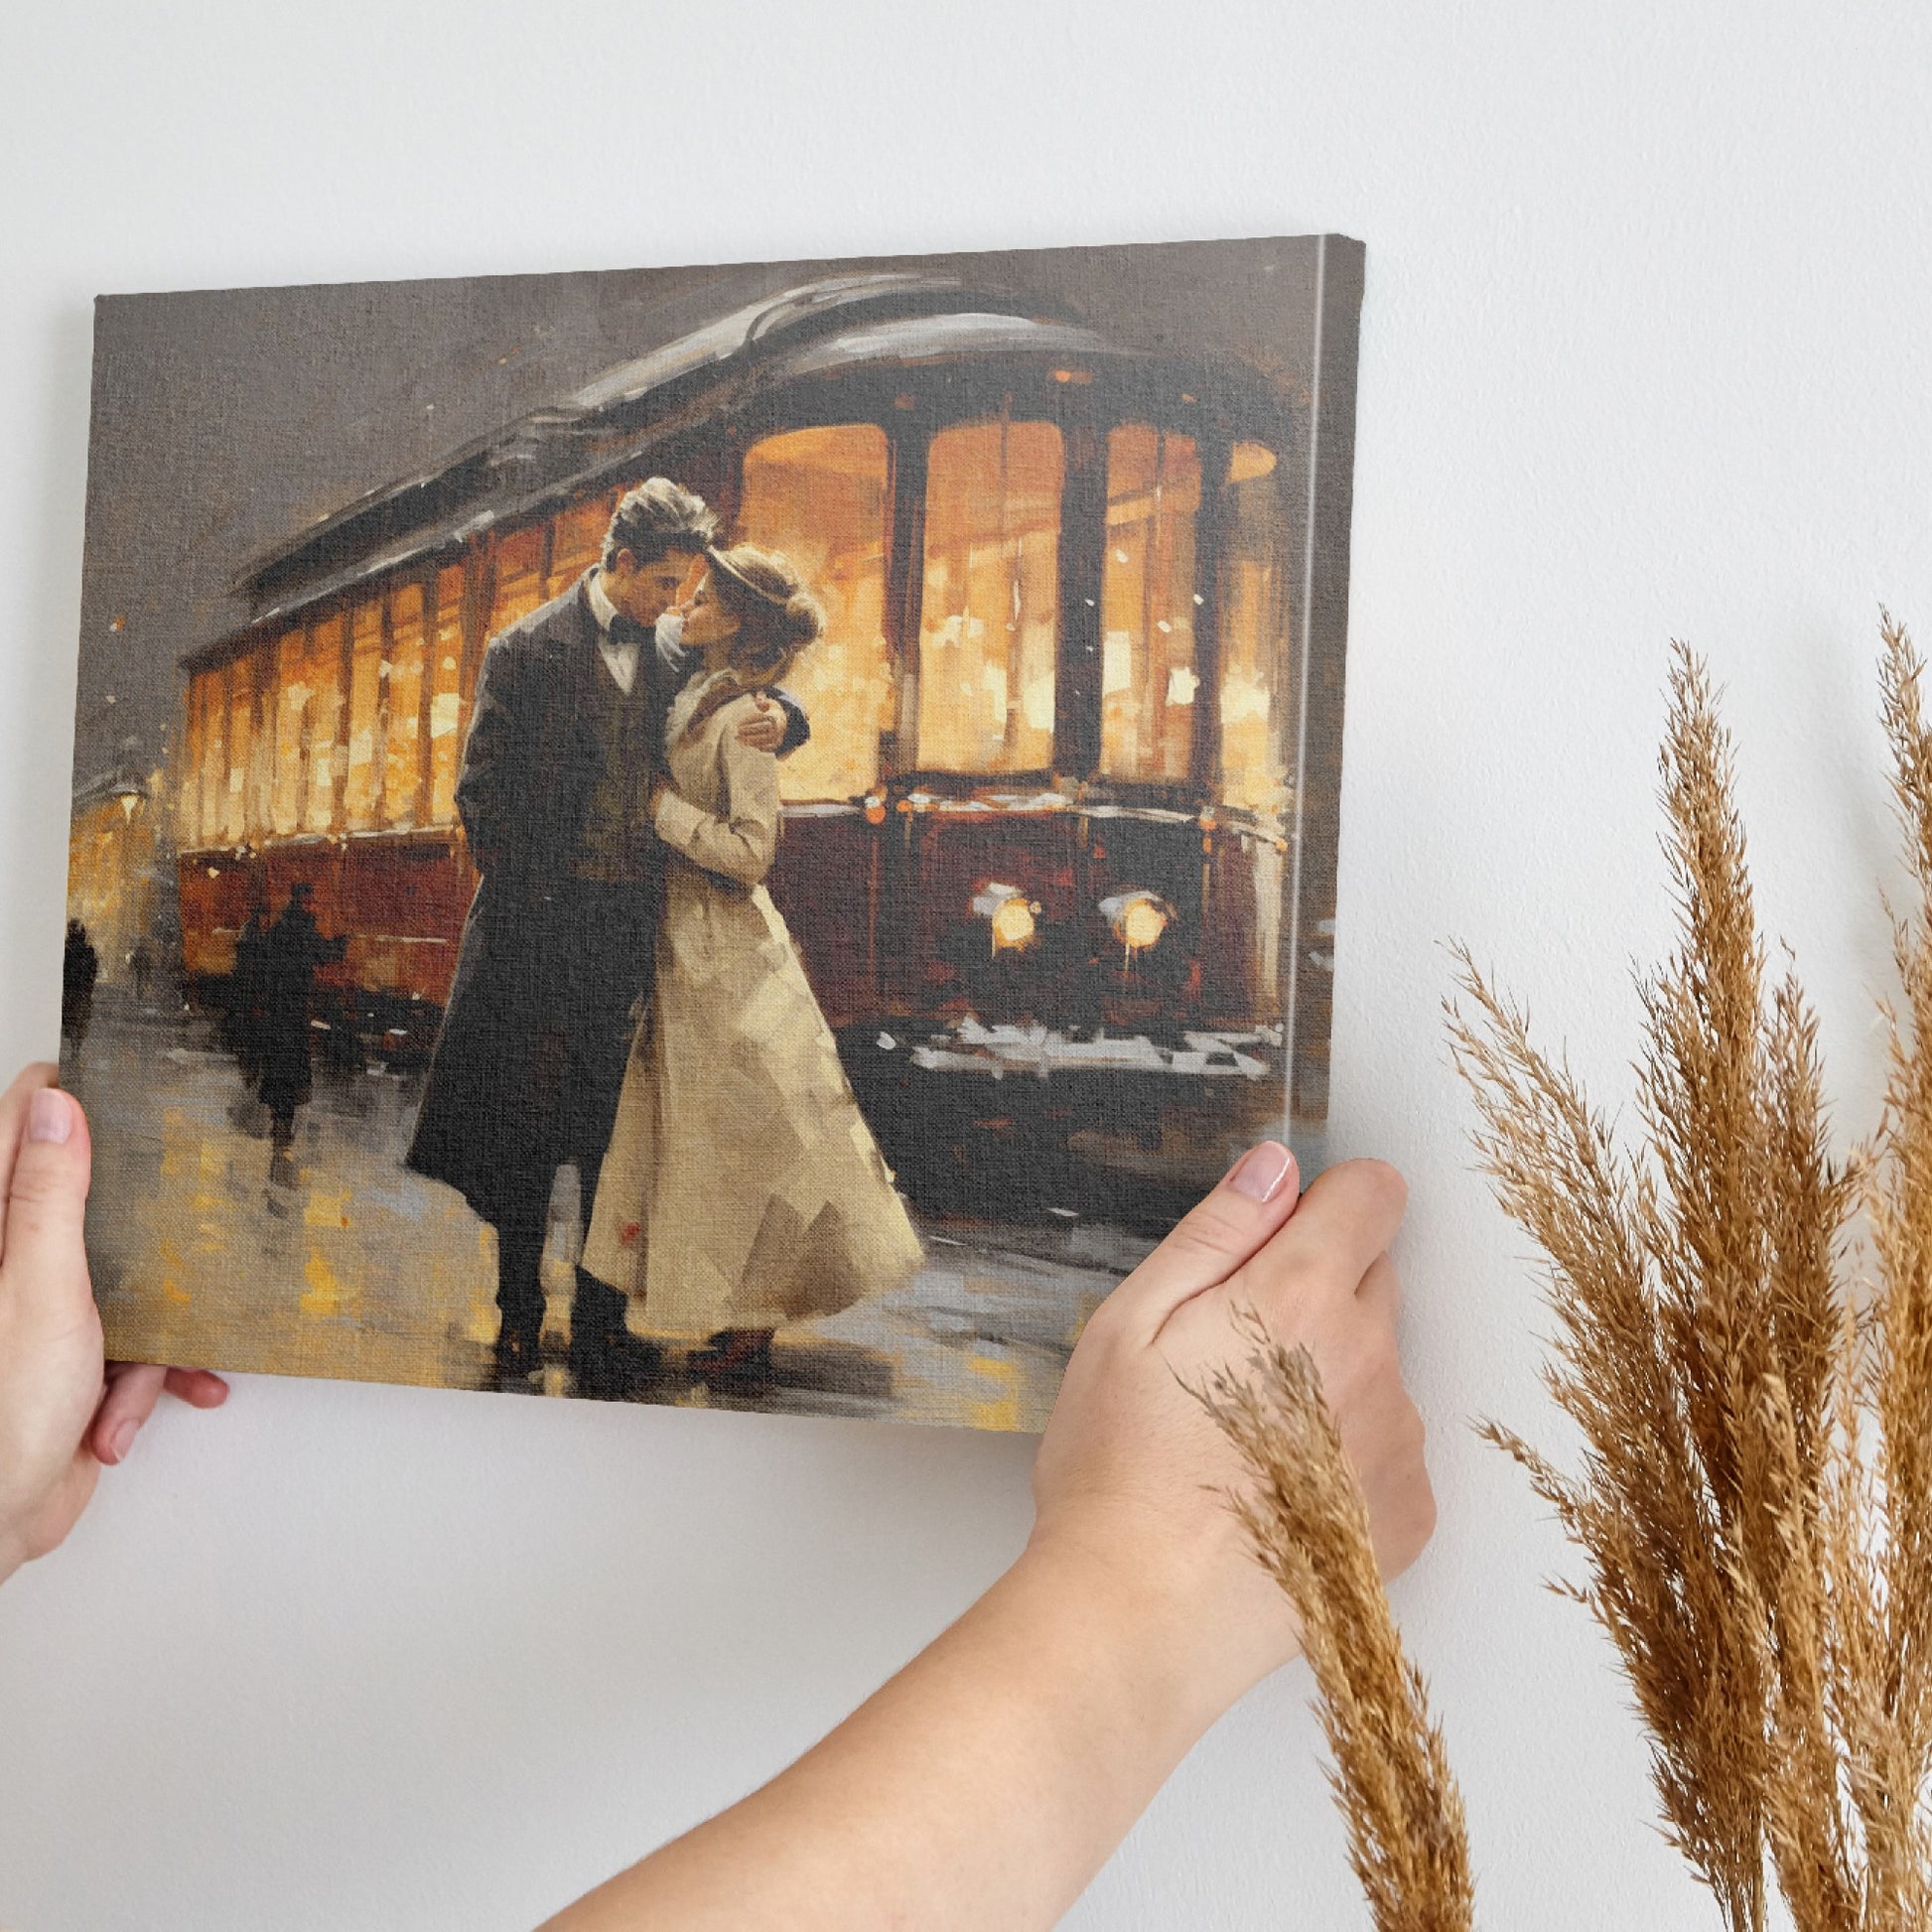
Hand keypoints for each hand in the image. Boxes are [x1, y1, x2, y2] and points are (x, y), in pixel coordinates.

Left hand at [0, 1064, 227, 1584]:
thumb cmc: (2, 1414)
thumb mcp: (41, 1288)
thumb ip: (49, 1196)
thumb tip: (57, 1107)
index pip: (21, 1127)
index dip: (67, 1101)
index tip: (118, 1088)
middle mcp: (13, 1264)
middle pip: (86, 1201)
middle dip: (141, 1226)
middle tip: (176, 1214)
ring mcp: (42, 1311)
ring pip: (126, 1276)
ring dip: (152, 1325)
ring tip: (143, 1364)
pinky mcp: (72, 1358)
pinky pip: (133, 1343)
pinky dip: (146, 1377)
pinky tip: (132, 1410)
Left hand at [735, 696, 783, 754]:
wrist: (784, 720)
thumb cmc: (771, 710)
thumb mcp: (768, 702)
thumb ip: (761, 699)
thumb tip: (758, 696)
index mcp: (774, 715)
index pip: (760, 717)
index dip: (748, 720)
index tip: (738, 723)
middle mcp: (778, 726)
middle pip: (761, 728)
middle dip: (748, 730)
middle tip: (737, 731)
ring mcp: (778, 735)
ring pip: (764, 739)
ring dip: (751, 740)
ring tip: (740, 740)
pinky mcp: (778, 743)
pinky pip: (769, 747)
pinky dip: (759, 747)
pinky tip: (748, 744)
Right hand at [1028, 1146, 1433, 1722]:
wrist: (1142, 1616)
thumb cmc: (1120, 1471)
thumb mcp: (1130, 1323)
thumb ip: (1216, 1233)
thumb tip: (1274, 1169)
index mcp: (1301, 1296)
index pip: (1373, 1194)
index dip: (1324, 1203)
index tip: (1279, 1239)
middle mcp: (1371, 1359)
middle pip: (1375, 1279)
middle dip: (1316, 1293)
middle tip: (1229, 1354)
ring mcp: (1397, 1441)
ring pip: (1378, 1367)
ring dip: (1331, 1379)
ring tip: (1242, 1438)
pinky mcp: (1407, 1514)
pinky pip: (1388, 1449)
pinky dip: (1346, 1457)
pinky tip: (1275, 1490)